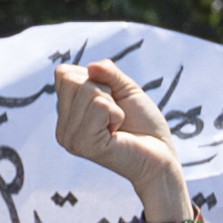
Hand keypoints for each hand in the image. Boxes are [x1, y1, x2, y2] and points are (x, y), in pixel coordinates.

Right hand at [55, 58, 194, 222]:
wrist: (160, 156)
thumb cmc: (143, 125)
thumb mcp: (125, 88)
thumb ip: (107, 72)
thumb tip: (91, 67)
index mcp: (66, 113)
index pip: (63, 74)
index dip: (94, 79)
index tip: (110, 102)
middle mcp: (62, 127)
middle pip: (72, 80)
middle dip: (103, 90)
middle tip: (117, 115)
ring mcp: (70, 138)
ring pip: (87, 91)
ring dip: (112, 104)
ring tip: (118, 125)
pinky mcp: (84, 145)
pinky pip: (99, 106)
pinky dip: (116, 114)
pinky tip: (117, 133)